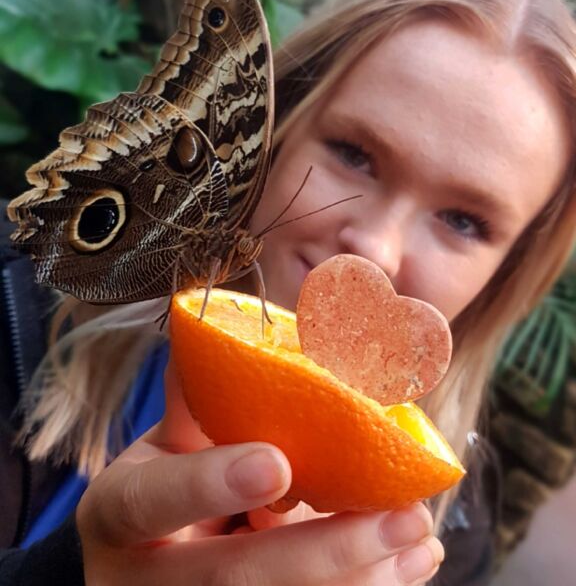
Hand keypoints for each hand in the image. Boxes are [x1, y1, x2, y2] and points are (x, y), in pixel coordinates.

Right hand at [76, 357, 443, 584]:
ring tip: (420, 535)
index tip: (278, 463)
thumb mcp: (169, 444)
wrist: (149, 566)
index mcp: (119, 517)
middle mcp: (141, 580)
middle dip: (324, 550)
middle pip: (230, 578)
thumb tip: (237, 319)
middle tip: (402, 516)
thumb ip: (199, 397)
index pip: (148, 502)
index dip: (207, 484)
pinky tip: (414, 562)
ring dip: (361, 579)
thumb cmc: (167, 489)